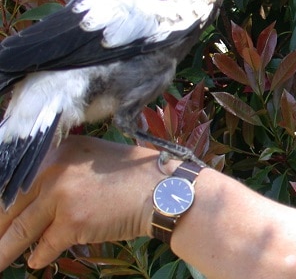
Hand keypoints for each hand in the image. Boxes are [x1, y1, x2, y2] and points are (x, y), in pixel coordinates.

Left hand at [0, 136, 172, 269]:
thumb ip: (62, 170)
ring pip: (19, 230)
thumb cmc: (134, 174)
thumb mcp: (91, 159)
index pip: (15, 179)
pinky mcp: (72, 221)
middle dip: (0, 227)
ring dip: (4, 250)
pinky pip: (45, 246)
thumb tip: (35, 197)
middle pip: (10, 205)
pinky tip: (35, 262)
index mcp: (57, 150)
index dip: (3, 203)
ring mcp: (61, 195)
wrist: (162, 189)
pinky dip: (39, 257)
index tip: (0, 216)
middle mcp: (54, 168)